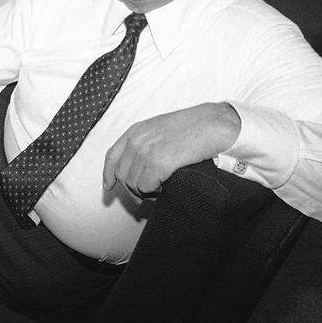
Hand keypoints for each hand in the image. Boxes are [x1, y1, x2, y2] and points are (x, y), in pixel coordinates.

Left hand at [102, 102, 240, 200]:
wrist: (213, 125)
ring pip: (133, 184)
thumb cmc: (193, 128)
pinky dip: (154, 192)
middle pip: (122, 175)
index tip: (108, 186)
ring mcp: (146, 150)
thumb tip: (136, 168)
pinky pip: (146, 187)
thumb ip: (145, 143)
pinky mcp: (159, 162)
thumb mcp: (161, 129)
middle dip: (131, 190)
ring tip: (159, 190)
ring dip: (145, 192)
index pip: (111, 156)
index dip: (108, 174)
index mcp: (136, 131)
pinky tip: (165, 188)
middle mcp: (137, 140)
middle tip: (145, 197)